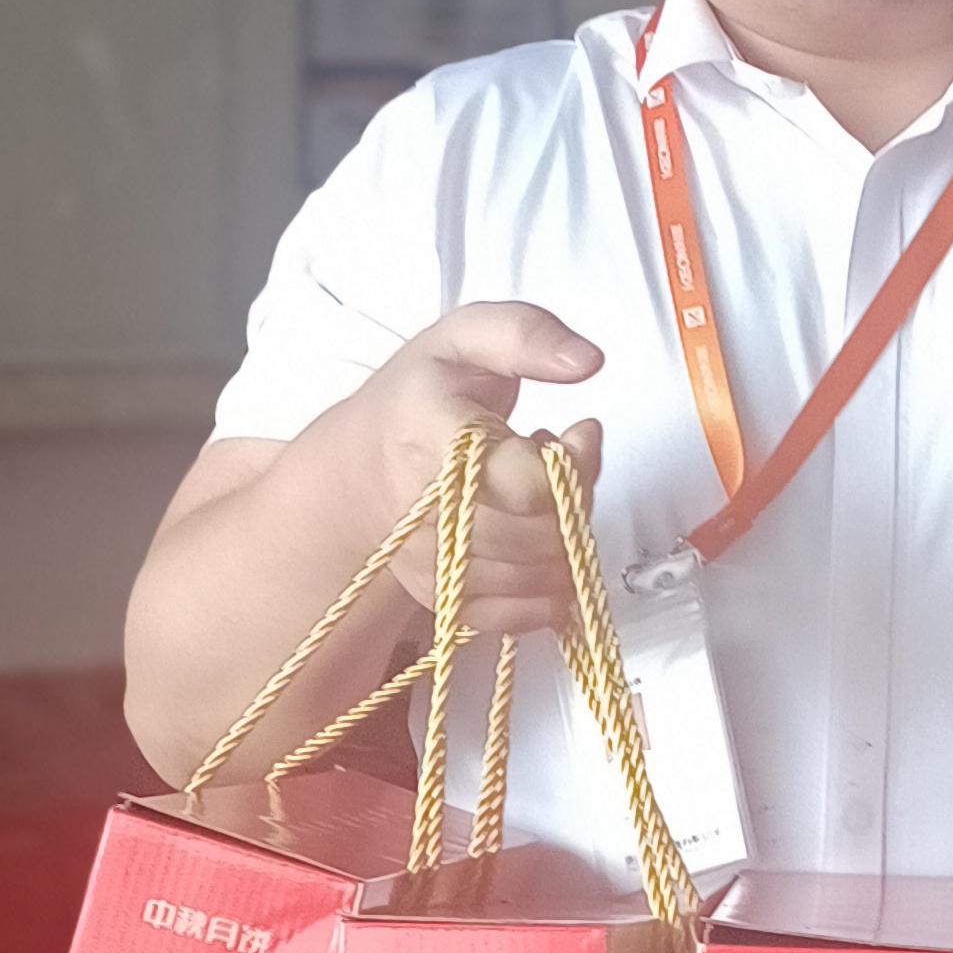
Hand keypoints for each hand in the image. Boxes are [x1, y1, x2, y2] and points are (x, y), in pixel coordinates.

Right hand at [357, 305, 605, 639]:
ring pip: (531, 578)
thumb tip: (586, 360)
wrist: (366, 458)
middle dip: (574, 503)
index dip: (572, 463)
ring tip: (544, 499)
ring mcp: (428, 559)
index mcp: (430, 435)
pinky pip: (510, 617)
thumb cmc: (421, 398)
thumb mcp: (469, 337)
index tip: (579, 431)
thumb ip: (528, 335)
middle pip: (534, 535)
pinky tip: (545, 551)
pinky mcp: (438, 594)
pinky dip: (546, 594)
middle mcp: (422, 508)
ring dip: (564, 543)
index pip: (523, 481)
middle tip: (567, 466)